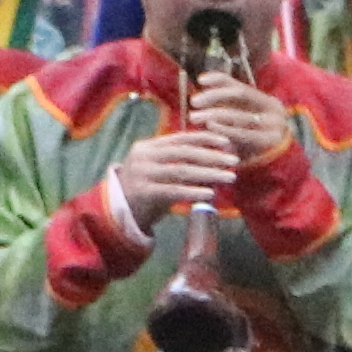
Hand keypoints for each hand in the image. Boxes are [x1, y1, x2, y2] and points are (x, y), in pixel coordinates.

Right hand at [114, 119, 243, 222]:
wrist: (117, 214)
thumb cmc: (146, 191)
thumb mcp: (161, 172)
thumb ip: (182, 163)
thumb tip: (218, 159)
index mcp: (148, 146)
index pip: (181, 138)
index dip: (205, 138)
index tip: (227, 142)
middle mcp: (143, 156)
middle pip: (184, 153)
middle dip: (212, 156)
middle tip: (234, 160)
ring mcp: (141, 174)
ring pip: (181, 171)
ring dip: (209, 174)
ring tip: (229, 177)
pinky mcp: (142, 193)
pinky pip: (173, 191)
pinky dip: (194, 192)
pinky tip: (210, 194)